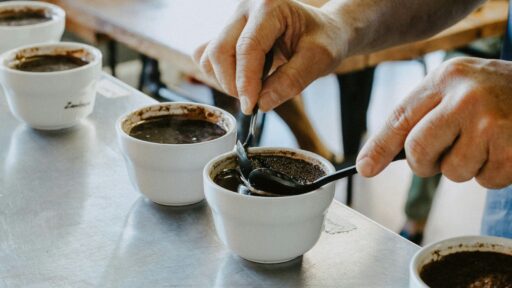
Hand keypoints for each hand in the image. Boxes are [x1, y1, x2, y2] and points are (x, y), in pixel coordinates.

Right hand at [193, 0, 347, 113]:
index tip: (251, 107)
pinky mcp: (228, 33)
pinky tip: (245, 79)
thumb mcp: (320, 59)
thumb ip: (292, 80)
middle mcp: (246, 8)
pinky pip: (208, 58)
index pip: (247, 47)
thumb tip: (262, 103)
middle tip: (255, 101)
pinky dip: (221, 75)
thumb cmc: (325, 39)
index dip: (246, 81)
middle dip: (233, 84)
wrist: (325, 31)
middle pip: (220, 51)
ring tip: (253, 88)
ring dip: (226, 81)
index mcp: (270, 6)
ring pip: (210, 56)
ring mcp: (234, 20)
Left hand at [356, 57, 511, 188]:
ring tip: (483, 144)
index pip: (400, 118)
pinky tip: (502, 150)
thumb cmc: (494, 95)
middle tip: (441, 155)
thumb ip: (420, 117)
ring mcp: (491, 121)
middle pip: (418, 150)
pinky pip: (485, 181)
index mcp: (445, 78)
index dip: (378, 147)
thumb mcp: (455, 91)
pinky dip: (492, 174)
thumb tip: (375, 159)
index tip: (365, 168)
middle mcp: (465, 96)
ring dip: (464, 167)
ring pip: (452, 172)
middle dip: (426, 162)